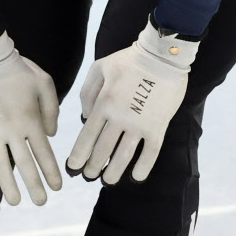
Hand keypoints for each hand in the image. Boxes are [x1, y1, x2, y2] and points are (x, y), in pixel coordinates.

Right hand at [0, 33, 61, 205]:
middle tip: (41, 202)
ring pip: (1, 166)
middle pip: (26, 165)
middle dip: (35, 186)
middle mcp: (13, 132)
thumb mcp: (44, 82)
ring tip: (16, 201)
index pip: (44, 153)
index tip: (57, 188)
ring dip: (9, 186)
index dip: (51, 172)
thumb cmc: (18, 68)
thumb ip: (51, 109)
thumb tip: (51, 134)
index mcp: (32, 121)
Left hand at [66, 16, 199, 184]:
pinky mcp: (158, 126)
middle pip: (103, 149)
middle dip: (94, 166)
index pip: (87, 136)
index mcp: (104, 102)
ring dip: (114, 171)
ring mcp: (139, 123)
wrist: (162, 55)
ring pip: (124, 155)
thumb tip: (85, 116)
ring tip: (108, 180)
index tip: (73, 167)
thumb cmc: (129, 60)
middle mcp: (119, 117)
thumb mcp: (100, 67)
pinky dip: (143, 167)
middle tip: (89, 175)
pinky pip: (150, 152)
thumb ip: (87, 92)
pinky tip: (136, 176)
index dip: (79, 155)